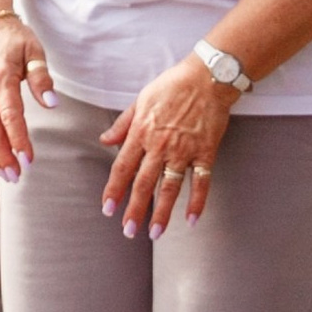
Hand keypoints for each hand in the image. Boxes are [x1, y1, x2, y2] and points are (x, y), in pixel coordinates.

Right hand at [0, 13, 53, 175]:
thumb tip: (51, 103)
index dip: (19, 140)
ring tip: (4, 174)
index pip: (10, 116)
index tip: (28, 159)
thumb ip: (41, 78)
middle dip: (3, 155)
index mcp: (1, 77)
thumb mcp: (34, 51)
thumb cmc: (14, 39)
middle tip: (17, 176)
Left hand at [99, 57, 239, 236]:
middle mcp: (160, 146)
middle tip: (128, 231)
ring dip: (162, 213)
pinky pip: (201, 182)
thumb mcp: (140, 100)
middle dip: (134, 210)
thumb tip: (104, 140)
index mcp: (141, 133)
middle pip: (143, 184)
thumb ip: (123, 124)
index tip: (108, 209)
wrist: (207, 77)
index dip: (114, 190)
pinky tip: (192, 220)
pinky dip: (197, 202)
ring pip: (170, 188)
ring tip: (155, 233)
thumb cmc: (172, 85)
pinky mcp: (206, 152)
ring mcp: (184, 151)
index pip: (122, 168)